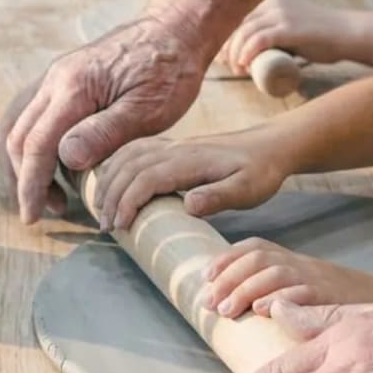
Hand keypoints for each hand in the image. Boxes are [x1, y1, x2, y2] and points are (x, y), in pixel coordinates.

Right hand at [1, 15, 205, 223]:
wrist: (176, 29)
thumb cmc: (170, 69)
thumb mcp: (147, 109)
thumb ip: (105, 133)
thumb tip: (65, 159)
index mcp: (74, 87)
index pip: (37, 144)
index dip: (31, 185)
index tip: (32, 216)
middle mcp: (56, 78)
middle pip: (19, 136)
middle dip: (25, 178)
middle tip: (47, 210)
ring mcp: (57, 75)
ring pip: (19, 123)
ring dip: (24, 161)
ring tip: (48, 192)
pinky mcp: (65, 77)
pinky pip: (33, 112)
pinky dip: (32, 141)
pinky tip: (53, 161)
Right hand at [94, 128, 288, 230]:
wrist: (270, 146)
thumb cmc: (261, 171)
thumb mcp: (249, 189)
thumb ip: (220, 196)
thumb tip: (188, 205)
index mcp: (191, 160)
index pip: (147, 177)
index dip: (128, 201)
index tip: (120, 227)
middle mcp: (176, 148)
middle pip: (130, 167)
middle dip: (112, 195)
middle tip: (106, 227)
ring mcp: (173, 145)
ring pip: (128, 156)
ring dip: (110, 179)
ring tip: (102, 208)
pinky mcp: (173, 146)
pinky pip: (135, 149)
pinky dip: (117, 163)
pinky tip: (112, 180)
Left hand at [201, 238, 372, 318]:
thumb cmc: (338, 304)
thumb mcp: (303, 289)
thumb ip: (273, 291)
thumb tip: (229, 306)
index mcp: (292, 259)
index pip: (253, 246)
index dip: (225, 259)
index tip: (204, 277)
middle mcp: (302, 263)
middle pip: (258, 257)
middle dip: (228, 277)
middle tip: (208, 302)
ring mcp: (318, 277)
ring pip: (275, 272)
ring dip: (245, 290)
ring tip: (226, 311)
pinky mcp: (333, 296)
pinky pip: (305, 291)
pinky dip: (281, 299)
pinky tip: (263, 312)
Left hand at [217, 0, 365, 74]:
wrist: (348, 33)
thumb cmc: (319, 36)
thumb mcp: (290, 28)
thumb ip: (272, 32)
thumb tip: (251, 49)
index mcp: (270, 1)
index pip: (235, 15)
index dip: (223, 36)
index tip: (220, 55)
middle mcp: (272, 3)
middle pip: (235, 23)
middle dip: (225, 46)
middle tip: (224, 65)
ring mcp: (281, 14)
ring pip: (244, 32)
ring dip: (234, 53)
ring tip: (236, 69)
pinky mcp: (289, 28)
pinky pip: (259, 39)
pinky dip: (247, 53)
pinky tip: (244, 64)